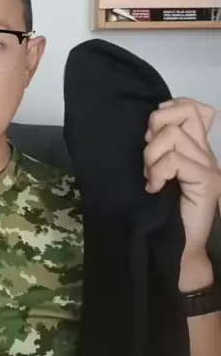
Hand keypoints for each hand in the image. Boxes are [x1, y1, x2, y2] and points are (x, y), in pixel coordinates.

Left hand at [144, 98, 220, 287]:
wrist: (180, 247)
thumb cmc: (165, 212)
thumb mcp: (158, 173)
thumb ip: (158, 150)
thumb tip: (146, 129)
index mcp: (195, 148)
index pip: (192, 108)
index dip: (170, 107)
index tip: (151, 129)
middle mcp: (206, 152)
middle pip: (185, 112)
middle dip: (156, 125)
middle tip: (148, 153)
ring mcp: (209, 166)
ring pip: (174, 136)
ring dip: (151, 155)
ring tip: (150, 177)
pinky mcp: (207, 181)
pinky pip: (175, 160)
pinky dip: (158, 173)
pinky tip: (154, 188)